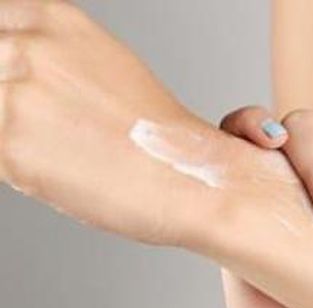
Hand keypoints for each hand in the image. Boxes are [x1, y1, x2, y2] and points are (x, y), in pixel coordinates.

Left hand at [0, 1, 211, 244]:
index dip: (3, 63)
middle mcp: (31, 48)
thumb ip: (50, 59)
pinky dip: (16, 170)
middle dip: (8, 101)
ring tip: (56, 151)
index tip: (13, 81)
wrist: (193, 180)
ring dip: (10, 134)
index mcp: (55, 20)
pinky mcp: (9, 146)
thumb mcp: (107, 66)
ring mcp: (18, 95)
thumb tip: (15, 79)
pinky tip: (59, 172)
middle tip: (43, 125)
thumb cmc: (159, 140)